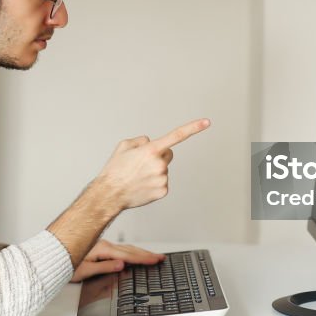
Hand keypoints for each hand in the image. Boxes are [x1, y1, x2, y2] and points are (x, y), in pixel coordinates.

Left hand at [70, 239, 164, 282]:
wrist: (52, 257)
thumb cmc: (65, 264)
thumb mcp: (85, 271)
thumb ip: (105, 267)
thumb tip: (122, 265)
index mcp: (102, 250)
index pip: (128, 256)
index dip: (144, 259)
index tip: (156, 260)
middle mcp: (103, 245)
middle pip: (130, 250)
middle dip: (146, 254)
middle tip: (160, 257)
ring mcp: (102, 245)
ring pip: (126, 249)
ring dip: (140, 252)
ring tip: (152, 256)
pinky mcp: (100, 248)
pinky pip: (120, 249)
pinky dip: (131, 252)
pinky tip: (133, 254)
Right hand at [94, 118, 210, 210]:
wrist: (109, 194)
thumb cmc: (115, 170)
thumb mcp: (124, 146)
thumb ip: (141, 140)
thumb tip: (150, 143)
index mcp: (151, 150)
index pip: (176, 136)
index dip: (193, 128)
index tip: (206, 122)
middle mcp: (159, 164)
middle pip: (168, 154)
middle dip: (158, 156)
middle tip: (142, 164)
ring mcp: (162, 178)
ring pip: (164, 169)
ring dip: (154, 171)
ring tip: (138, 177)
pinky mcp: (163, 191)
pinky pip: (162, 182)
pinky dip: (154, 183)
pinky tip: (142, 185)